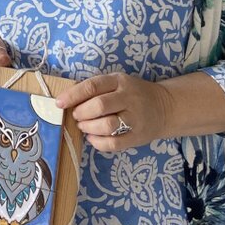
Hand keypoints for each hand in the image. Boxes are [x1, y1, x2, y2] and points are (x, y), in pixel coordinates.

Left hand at [55, 73, 172, 151]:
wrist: (164, 108)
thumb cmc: (132, 94)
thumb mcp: (116, 83)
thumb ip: (95, 89)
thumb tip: (66, 101)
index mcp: (120, 81)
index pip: (93, 86)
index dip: (73, 95)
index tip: (59, 103)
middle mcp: (129, 98)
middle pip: (99, 106)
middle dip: (81, 113)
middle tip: (77, 116)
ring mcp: (135, 119)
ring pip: (107, 125)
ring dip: (89, 127)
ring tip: (84, 126)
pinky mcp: (137, 137)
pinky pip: (114, 144)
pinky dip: (98, 142)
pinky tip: (93, 138)